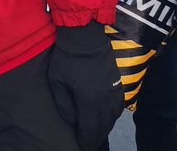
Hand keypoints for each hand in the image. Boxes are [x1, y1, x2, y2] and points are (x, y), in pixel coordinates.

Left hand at [48, 22, 124, 149]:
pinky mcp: (119, 84)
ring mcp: (114, 92)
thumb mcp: (57, 82)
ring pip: (112, 118)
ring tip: (96, 133)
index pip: (89, 129)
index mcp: (88, 101)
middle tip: (89, 144)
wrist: (85, 36)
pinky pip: (119, 107)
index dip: (85, 140)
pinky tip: (106, 117)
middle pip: (102, 126)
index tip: (81, 146)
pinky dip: (112, 116)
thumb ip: (64, 104)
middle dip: (95, 137)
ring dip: (104, 128)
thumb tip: (72, 120)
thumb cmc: (66, 58)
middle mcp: (105, 100)